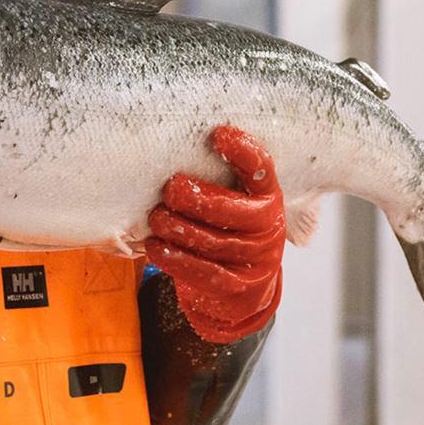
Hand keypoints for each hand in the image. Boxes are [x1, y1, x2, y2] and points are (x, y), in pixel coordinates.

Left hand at [142, 126, 285, 342]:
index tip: (219, 135)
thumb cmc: (226, 229)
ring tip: (156, 218)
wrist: (241, 290)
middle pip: (234, 212)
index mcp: (268, 198)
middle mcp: (268, 228)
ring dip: (179, 229)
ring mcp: (256, 261)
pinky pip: (203, 272)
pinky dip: (175, 259)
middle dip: (198, 199)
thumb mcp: (232, 199)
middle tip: (171, 188)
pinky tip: (155, 246)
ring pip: (214, 242)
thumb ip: (216, 174)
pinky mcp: (237, 288)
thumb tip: (173, 137)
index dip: (244, 153)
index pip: (263, 172)